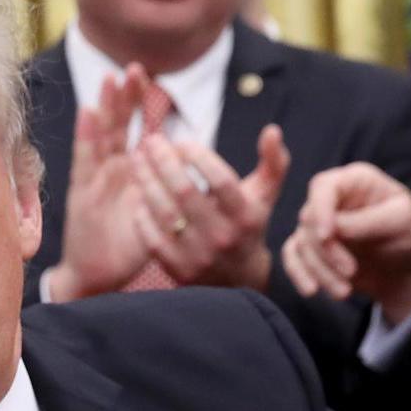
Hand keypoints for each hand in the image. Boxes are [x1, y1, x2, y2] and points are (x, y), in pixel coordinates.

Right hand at [46, 68, 159, 300]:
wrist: (99, 275)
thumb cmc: (130, 247)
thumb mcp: (160, 214)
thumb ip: (174, 190)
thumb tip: (202, 174)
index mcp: (131, 171)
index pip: (136, 128)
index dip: (140, 102)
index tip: (148, 75)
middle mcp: (111, 170)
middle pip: (117, 124)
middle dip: (124, 96)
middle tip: (133, 67)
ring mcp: (95, 179)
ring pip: (101, 135)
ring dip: (105, 107)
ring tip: (110, 79)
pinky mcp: (82, 192)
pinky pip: (84, 159)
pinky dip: (86, 134)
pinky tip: (88, 111)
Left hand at [132, 125, 289, 290]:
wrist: (238, 279)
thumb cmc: (248, 224)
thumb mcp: (266, 195)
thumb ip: (273, 162)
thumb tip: (272, 130)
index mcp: (245, 215)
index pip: (220, 179)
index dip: (198, 156)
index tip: (181, 141)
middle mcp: (223, 236)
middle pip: (185, 191)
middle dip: (164, 161)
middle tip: (152, 140)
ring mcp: (199, 255)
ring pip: (165, 212)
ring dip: (147, 181)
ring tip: (137, 159)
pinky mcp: (178, 269)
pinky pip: (151, 237)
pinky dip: (142, 213)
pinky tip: (137, 193)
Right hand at [280, 163, 410, 324]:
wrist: (409, 272)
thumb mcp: (400, 222)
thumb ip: (366, 221)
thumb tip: (331, 228)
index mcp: (356, 181)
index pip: (324, 187)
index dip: (321, 210)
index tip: (328, 237)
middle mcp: (333, 198)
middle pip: (309, 219)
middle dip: (327, 251)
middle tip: (351, 272)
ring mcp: (320, 223)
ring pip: (302, 243)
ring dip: (320, 270)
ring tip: (344, 292)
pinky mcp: (313, 247)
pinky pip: (293, 257)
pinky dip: (300, 274)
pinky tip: (312, 291)